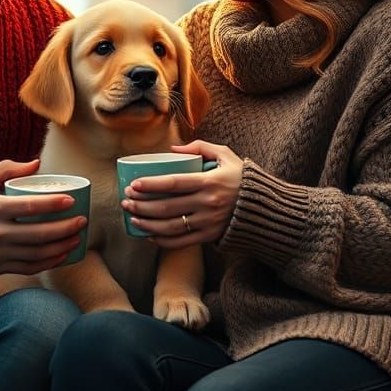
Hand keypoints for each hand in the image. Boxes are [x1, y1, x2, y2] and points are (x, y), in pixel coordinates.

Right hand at [0, 159, 86, 274]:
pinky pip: (28, 267)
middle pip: (39, 234)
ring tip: (77, 238)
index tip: (71, 201)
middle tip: (82, 221)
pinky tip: (61, 254)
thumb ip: (7, 167)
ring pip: (37, 254)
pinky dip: (48, 263)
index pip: (30, 207)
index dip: (54, 205)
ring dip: (62, 247)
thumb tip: (37, 164)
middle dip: (66, 229)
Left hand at [121, 141, 242, 248]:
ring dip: (147, 224)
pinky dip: (162, 240)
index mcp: (208, 182)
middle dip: (141, 206)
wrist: (264, 207)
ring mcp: (207, 222)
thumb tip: (173, 150)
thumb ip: (200, 148)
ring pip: (170, 227)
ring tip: (132, 218)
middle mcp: (207, 203)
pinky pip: (181, 242)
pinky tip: (148, 235)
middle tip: (126, 201)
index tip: (133, 185)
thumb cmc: (241, 178)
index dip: (150, 185)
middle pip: (166, 207)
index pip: (173, 183)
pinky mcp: (209, 236)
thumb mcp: (225, 155)